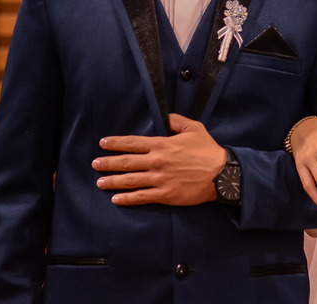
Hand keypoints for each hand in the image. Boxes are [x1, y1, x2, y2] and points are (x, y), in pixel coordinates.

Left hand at [92, 114, 225, 205]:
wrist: (222, 174)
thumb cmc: (208, 150)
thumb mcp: (195, 129)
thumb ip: (178, 121)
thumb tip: (166, 118)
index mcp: (162, 145)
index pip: (133, 143)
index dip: (116, 143)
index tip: (103, 143)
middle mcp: (157, 162)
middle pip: (127, 162)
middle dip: (108, 163)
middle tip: (94, 164)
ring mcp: (160, 179)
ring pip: (130, 181)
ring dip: (112, 181)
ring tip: (99, 182)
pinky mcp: (165, 195)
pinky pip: (142, 197)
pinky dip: (127, 199)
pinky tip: (116, 199)